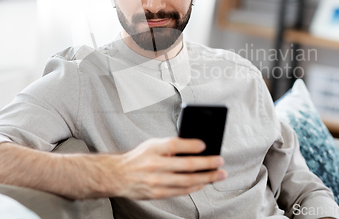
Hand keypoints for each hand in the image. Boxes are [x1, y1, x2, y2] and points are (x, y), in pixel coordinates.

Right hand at [107, 137, 226, 199]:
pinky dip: (195, 187)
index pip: (175, 144)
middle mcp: (154, 165)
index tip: (205, 145)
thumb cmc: (139, 158)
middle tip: (220, 161)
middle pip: (186, 164)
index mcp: (153, 148)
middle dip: (207, 164)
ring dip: (206, 178)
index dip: (191, 145)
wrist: (118, 176)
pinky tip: (204, 183)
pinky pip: (181, 191)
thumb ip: (171, 145)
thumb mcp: (152, 144)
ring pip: (187, 180)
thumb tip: (195, 147)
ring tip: (219, 174)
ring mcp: (156, 181)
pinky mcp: (157, 193)